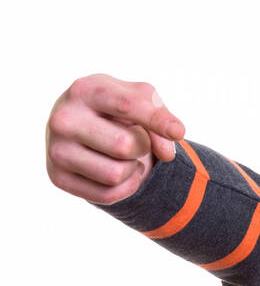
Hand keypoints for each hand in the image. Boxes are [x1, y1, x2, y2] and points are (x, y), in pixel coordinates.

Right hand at [47, 73, 185, 204]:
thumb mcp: (141, 100)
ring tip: (125, 155)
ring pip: (117, 174)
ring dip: (133, 168)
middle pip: (125, 146)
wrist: (79, 125)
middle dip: (143, 146)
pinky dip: (125, 186)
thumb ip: (161, 118)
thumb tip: (167, 154)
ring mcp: (56, 149)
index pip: (129, 105)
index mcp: (86, 90)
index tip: (178, 132)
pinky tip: (117, 170)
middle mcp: (63, 119)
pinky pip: (108, 195)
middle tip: (136, 139)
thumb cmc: (118, 108)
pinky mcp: (57, 177)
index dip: (158, 121)